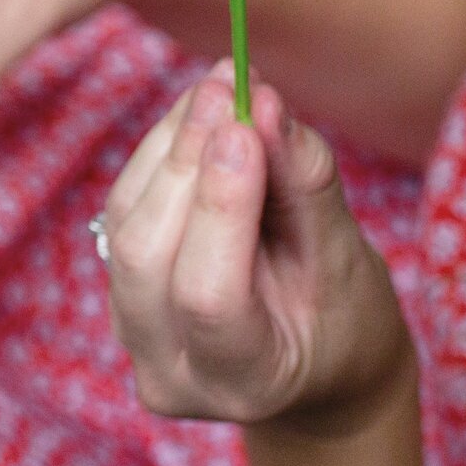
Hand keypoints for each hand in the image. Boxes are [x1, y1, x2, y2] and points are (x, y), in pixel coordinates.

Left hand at [101, 64, 412, 434]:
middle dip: (186, 161)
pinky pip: (125, 209)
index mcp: (241, 381)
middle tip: (228, 84)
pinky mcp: (120, 291)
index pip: (209, 295)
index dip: (222, 205)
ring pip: (126, 222)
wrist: (317, 367)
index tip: (245, 123)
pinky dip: (162, 153)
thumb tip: (262, 102)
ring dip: (171, 145)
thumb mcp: (345, 264)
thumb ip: (304, 187)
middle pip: (147, 253)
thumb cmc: (346, 323)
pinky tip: (200, 112)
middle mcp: (169, 369)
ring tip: (221, 85)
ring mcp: (133, 334)